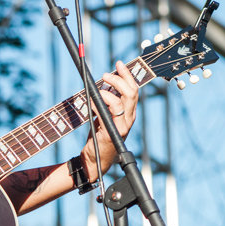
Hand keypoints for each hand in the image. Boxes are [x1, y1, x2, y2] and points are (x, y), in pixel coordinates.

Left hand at [80, 60, 138, 179]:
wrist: (94, 160)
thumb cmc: (98, 138)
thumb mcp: (104, 117)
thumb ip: (106, 104)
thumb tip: (102, 87)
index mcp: (129, 114)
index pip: (133, 90)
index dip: (127, 75)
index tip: (118, 64)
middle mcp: (129, 119)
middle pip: (131, 92)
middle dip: (119, 79)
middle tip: (105, 74)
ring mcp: (122, 126)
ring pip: (121, 101)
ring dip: (108, 90)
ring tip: (98, 88)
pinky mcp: (112, 132)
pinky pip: (108, 112)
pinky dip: (98, 103)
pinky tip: (91, 103)